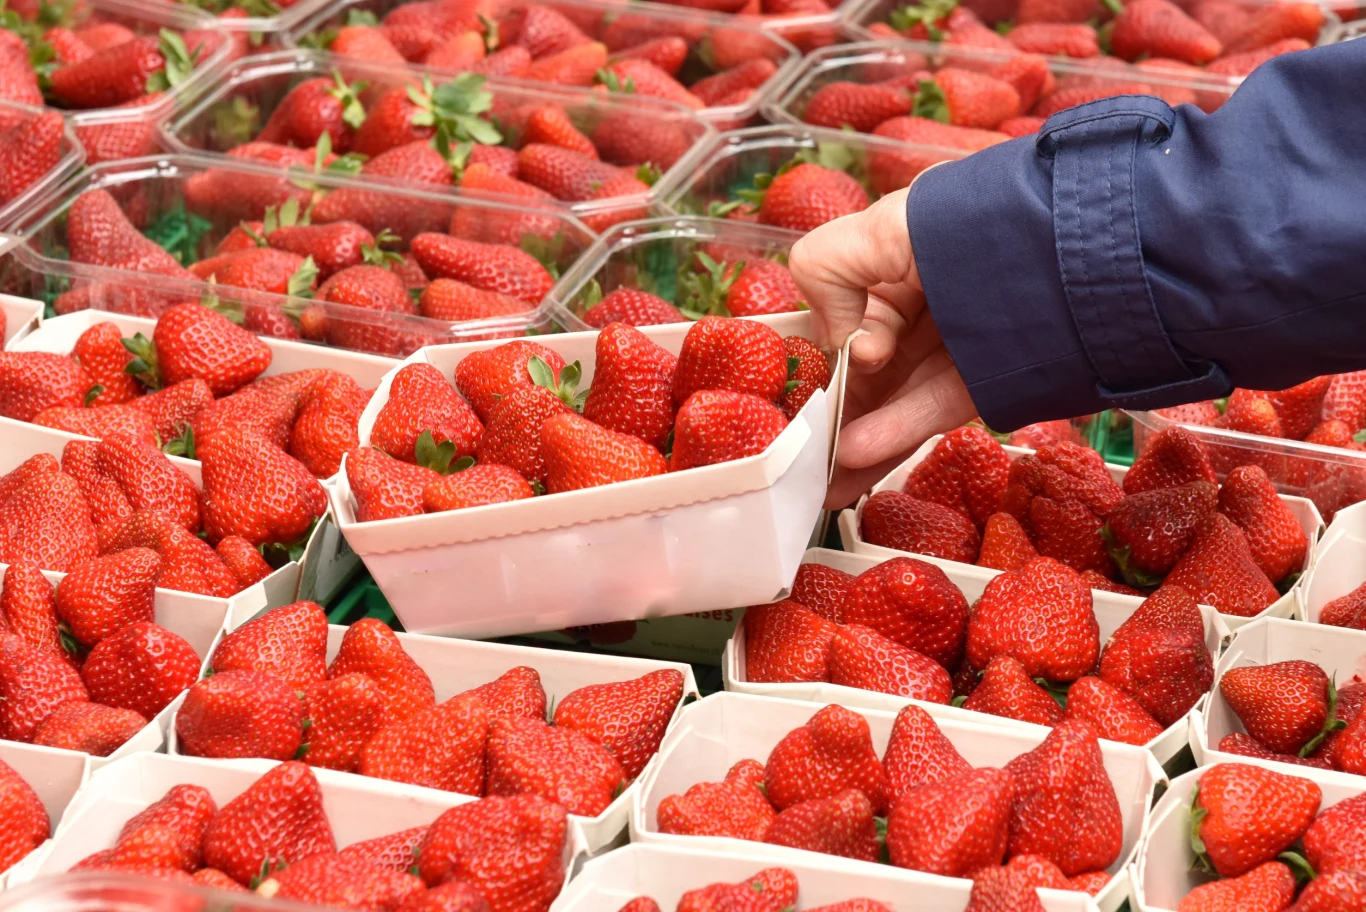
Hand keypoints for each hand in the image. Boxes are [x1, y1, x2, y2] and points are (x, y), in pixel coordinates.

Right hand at [789, 186, 977, 509]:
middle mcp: (928, 299)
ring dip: (858, 436)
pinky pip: (933, 408)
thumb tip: (839, 342)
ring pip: (896, 395)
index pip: (845, 313)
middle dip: (835, 412)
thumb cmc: (970, 224)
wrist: (1075, 251)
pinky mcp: (988, 380)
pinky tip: (857, 457)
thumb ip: (828, 271)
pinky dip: (895, 433)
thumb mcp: (879, 229)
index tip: (799, 391)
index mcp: (899, 256)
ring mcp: (958, 343)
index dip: (821, 354)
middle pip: (868, 366)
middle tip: (803, 458)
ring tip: (823, 480)